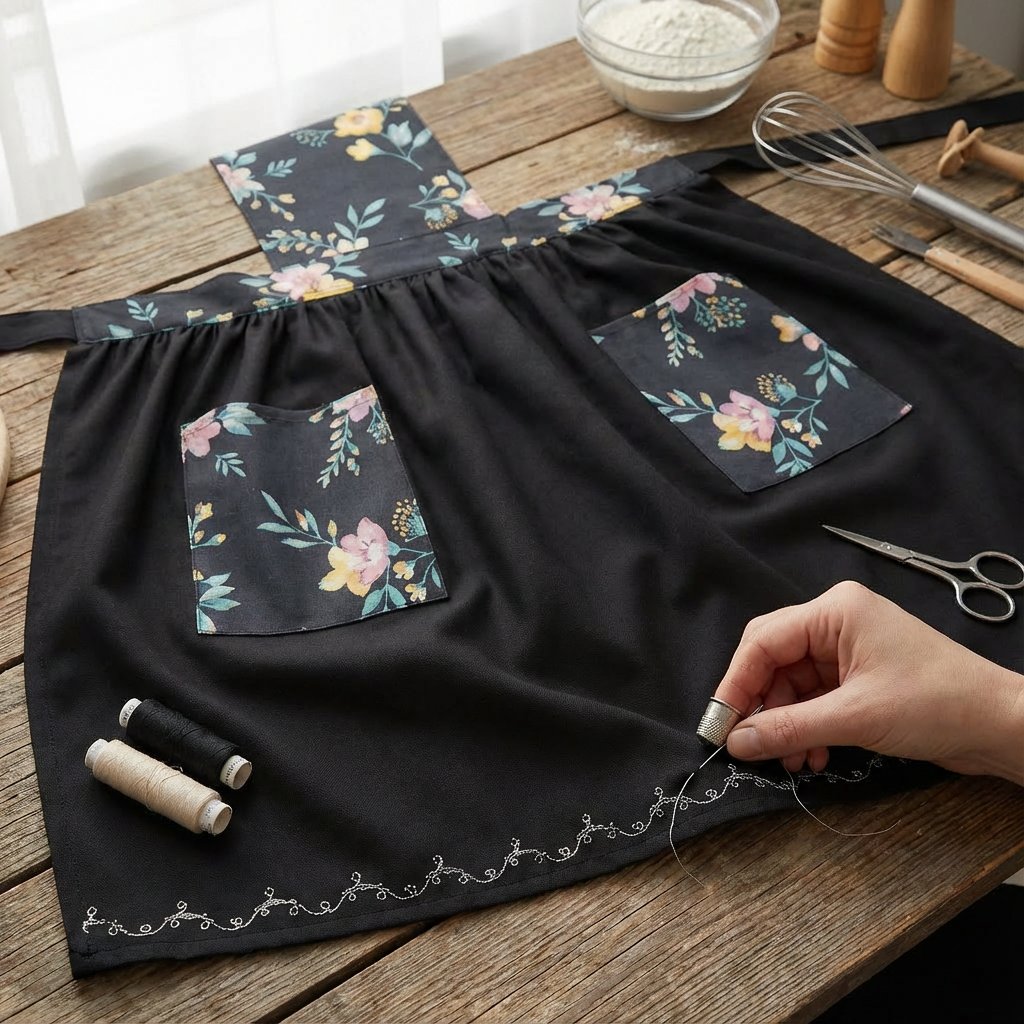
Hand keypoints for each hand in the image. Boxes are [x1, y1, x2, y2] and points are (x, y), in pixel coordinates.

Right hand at [714, 581, 1023, 783]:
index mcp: (833, 611)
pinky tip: (812, 757)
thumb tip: (736, 743)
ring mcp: (848, 651)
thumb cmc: (935, 704)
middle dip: (761, 707)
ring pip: (792, 686)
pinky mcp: (859, 678)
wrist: (1001, 726)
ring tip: (790, 763)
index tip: (718, 725)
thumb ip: (789, 728)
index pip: (763, 641)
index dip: (735, 684)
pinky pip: (815, 700)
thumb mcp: (854, 718)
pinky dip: (807, 728)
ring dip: (785, 725)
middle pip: (773, 662)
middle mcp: (835, 624)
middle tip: (746, 746)